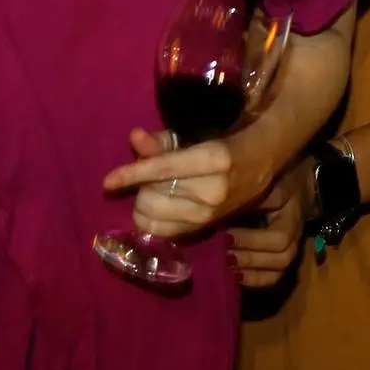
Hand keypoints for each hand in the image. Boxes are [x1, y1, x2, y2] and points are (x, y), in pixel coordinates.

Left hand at [104, 128, 271, 240]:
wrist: (262, 163)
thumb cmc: (224, 144)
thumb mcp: (195, 138)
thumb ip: (163, 141)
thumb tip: (134, 137)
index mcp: (214, 159)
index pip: (163, 169)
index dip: (132, 174)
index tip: (107, 182)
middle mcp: (214, 190)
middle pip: (154, 197)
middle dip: (141, 188)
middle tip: (148, 179)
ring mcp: (211, 214)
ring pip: (155, 218)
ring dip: (145, 205)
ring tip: (155, 192)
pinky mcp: (207, 228)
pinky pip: (164, 232)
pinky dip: (153, 221)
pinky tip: (159, 208)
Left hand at [229, 163, 307, 288]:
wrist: (300, 188)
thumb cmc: (282, 183)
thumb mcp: (272, 184)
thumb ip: (254, 196)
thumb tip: (226, 206)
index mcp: (293, 220)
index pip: (278, 238)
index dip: (251, 240)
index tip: (225, 235)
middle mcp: (295, 241)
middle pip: (279, 259)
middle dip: (248, 258)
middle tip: (220, 254)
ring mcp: (289, 254)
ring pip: (275, 273)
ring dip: (249, 271)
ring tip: (224, 267)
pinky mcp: (280, 262)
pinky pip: (271, 279)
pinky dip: (253, 281)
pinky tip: (233, 278)